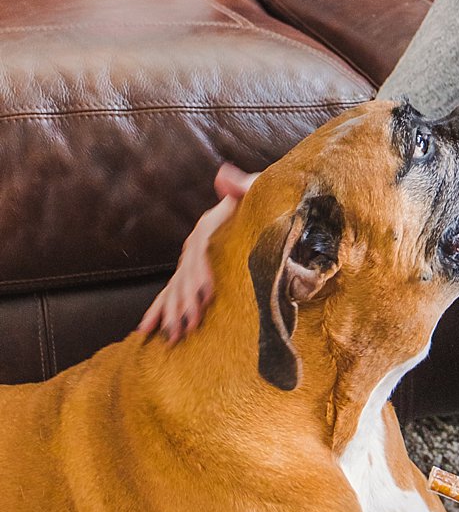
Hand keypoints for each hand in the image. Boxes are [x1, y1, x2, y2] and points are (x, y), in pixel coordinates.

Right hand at [137, 163, 256, 343]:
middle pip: (184, 275)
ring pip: (175, 288)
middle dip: (185, 301)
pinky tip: (146, 330)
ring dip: (173, 312)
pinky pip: (170, 292)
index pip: (200, 252)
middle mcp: (195, 244)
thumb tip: (224, 175)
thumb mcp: (255, 190)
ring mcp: (192, 259)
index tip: (206, 293)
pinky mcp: (193, 271)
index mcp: (208, 228)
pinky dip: (158, 310)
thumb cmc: (260, 197)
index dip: (200, 272)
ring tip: (172, 336)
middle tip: (189, 326)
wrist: (258, 200)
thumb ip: (242, 186)